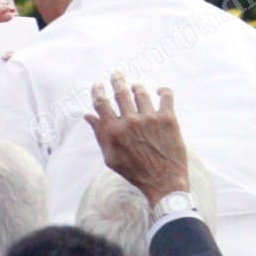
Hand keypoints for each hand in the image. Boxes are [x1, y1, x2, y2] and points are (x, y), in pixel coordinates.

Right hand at [84, 71, 188, 205]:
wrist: (163, 182)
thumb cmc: (135, 172)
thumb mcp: (111, 157)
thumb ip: (99, 134)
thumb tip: (88, 115)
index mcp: (113, 131)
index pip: (101, 103)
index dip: (98, 91)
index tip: (99, 84)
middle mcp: (130, 121)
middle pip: (121, 92)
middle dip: (117, 80)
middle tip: (117, 74)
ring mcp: (149, 118)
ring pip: (141, 92)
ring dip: (137, 87)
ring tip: (136, 87)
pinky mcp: (168, 118)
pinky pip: (166, 96)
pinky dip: (163, 90)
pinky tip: (160, 91)